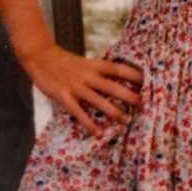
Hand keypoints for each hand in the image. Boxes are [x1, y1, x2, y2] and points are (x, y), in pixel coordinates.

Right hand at [22, 43, 142, 136]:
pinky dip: (89, 123)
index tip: (150, 81)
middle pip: (113, 86)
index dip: (134, 75)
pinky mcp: (63, 96)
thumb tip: (120, 79)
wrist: (42, 57)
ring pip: (98, 101)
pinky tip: (98, 133)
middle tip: (144, 105)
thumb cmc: (67, 62)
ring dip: (113, 112)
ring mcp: (76, 86)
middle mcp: (88, 75)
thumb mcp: (87, 63)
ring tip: (126, 121)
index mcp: (95, 65)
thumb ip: (100, 71)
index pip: (119, 69)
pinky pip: (78, 112)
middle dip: (129, 96)